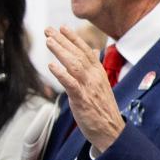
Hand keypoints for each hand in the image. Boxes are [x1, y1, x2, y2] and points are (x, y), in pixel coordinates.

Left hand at [45, 27, 124, 152]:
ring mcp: (89, 88)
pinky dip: (61, 73)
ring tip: (49, 41)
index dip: (74, 38)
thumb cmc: (103, 110)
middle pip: (78, 54)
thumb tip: (91, 54)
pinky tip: (51, 65)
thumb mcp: (100, 86)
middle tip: (49, 30)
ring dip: (60, 51)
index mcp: (99, 73)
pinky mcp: (82, 100)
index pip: (86, 51)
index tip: (62, 27)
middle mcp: (95, 77)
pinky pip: (71, 84)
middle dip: (62, 40)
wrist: (111, 131)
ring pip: (74, 65)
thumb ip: (93, 71)